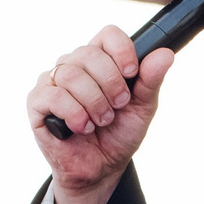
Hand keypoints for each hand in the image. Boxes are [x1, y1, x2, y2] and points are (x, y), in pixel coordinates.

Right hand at [29, 26, 174, 198]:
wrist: (101, 169)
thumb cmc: (118, 135)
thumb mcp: (142, 108)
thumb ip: (151, 80)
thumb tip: (166, 54)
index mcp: (99, 61)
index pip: (108, 35)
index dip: (121, 50)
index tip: (131, 73)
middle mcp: (73, 65)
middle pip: (89, 54)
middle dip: (110, 83)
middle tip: (118, 106)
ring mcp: (52, 82)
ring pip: (71, 74)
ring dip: (93, 102)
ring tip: (101, 121)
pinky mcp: (37, 103)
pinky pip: (53, 96)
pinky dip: (74, 113)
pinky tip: (82, 127)